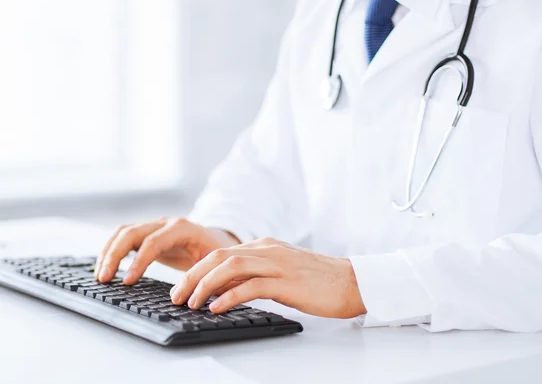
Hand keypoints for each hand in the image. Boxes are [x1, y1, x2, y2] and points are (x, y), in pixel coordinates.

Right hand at [95, 217, 239, 283]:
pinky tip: (106, 268)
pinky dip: (111, 250)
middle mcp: (166, 222)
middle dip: (114, 255)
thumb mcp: (215, 264)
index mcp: (184, 229)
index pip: (155, 241)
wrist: (220, 239)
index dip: (139, 261)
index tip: (128, 281)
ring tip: (100, 275)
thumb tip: (182, 297)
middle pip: (132, 232)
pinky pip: (124, 237)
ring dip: (108, 252)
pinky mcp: (148, 232)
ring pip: (124, 232)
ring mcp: (155, 225)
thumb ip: (200, 277)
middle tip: (104, 279)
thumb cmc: (218, 254)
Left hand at [169, 237, 367, 318]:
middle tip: (176, 296)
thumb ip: (256, 275)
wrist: (353, 281)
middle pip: (219, 256)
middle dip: (192, 275)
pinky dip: (229, 296)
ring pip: (230, 267)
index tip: (181, 287)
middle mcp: (268, 250)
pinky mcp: (287, 282)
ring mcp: (277, 264)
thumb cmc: (319, 281)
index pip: (222, 253)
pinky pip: (251, 286)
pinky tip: (216, 308)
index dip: (197, 270)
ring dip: (205, 285)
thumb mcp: (283, 272)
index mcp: (266, 246)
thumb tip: (225, 291)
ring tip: (190, 302)